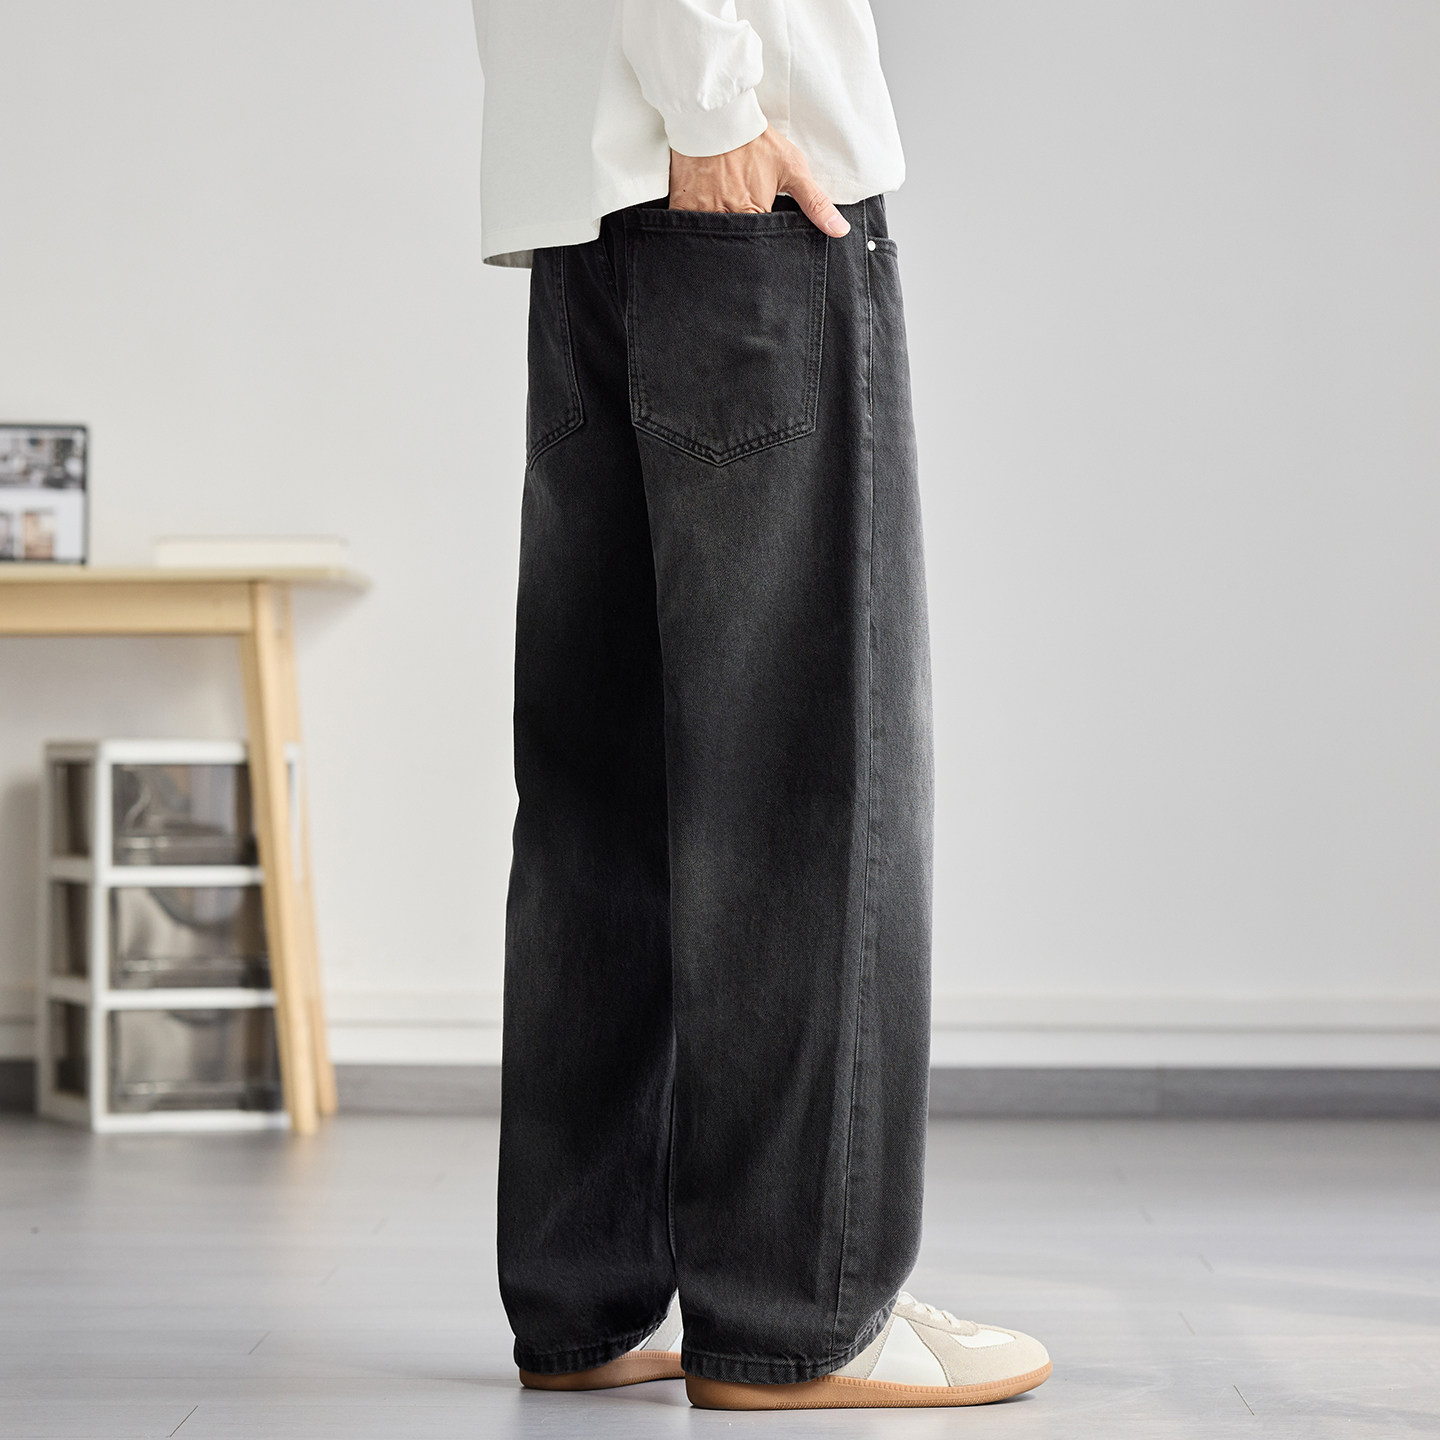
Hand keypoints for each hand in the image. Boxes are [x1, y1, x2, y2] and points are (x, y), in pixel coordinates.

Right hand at [668, 125, 849, 236]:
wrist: (714, 114)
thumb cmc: (755, 140)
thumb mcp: (792, 168)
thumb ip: (815, 202)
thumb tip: (839, 231)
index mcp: (754, 212)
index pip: (760, 247)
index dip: (762, 247)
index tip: (761, 238)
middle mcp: (726, 216)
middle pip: (734, 249)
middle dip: (740, 250)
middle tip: (740, 229)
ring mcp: (700, 212)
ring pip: (710, 243)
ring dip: (716, 244)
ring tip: (722, 226)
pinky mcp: (681, 206)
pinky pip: (685, 232)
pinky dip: (692, 236)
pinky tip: (700, 231)